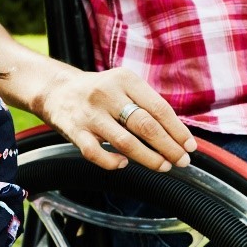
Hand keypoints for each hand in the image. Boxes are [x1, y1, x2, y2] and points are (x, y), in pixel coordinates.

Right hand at [39, 65, 196, 172]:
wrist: (56, 89)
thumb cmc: (100, 92)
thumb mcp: (123, 86)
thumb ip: (146, 104)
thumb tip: (177, 134)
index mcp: (125, 80)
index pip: (158, 108)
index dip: (177, 130)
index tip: (190, 146)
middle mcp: (107, 94)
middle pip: (145, 126)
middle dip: (168, 147)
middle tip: (182, 161)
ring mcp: (90, 114)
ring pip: (125, 142)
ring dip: (148, 158)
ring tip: (163, 166)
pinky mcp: (74, 131)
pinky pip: (96, 153)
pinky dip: (112, 162)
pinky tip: (124, 164)